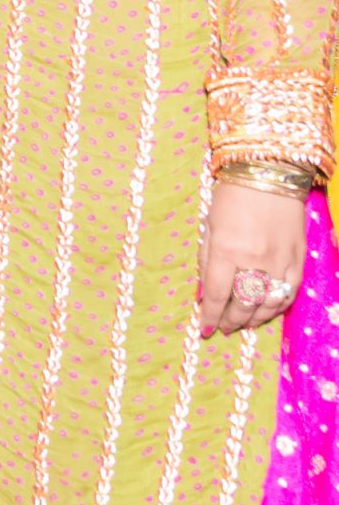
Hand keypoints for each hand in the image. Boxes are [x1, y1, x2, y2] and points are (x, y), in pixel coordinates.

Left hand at [198, 176, 306, 337]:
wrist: (269, 175)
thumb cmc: (231, 198)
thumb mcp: (209, 227)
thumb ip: (207, 261)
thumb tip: (205, 293)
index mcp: (226, 250)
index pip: (218, 295)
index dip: (211, 316)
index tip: (205, 329)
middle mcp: (254, 260)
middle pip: (243, 304)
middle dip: (231, 321)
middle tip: (223, 328)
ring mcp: (280, 261)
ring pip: (269, 303)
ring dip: (254, 318)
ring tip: (243, 324)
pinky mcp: (298, 259)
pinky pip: (289, 292)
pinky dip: (278, 307)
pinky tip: (267, 311)